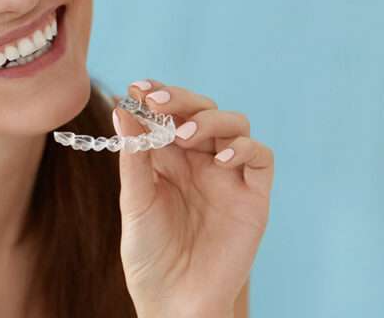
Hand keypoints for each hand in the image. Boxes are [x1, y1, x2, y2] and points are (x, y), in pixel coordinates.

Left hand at [112, 79, 273, 316]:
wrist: (174, 302)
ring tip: (183, 134)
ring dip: (210, 119)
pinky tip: (218, 159)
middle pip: (201, 110)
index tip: (137, 87)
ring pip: (234, 125)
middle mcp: (199, 161)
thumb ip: (134, 159)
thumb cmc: (149, 256)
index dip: (156, 96)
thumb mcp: (135, 203)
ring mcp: (228, 177)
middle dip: (180, 99)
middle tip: (157, 101)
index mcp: (167, 159)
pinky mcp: (253, 197)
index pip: (167, 114)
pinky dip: (243, 149)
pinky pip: (261, 158)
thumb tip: (122, 110)